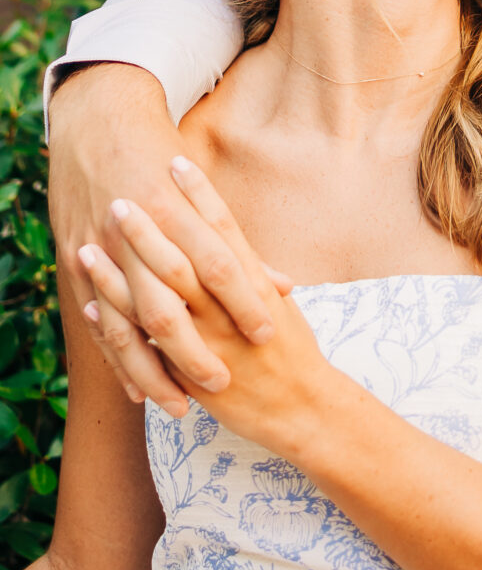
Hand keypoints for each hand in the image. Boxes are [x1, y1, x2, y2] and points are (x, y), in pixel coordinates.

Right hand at [49, 65, 290, 415]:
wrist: (101, 119)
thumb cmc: (162, 157)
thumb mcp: (204, 196)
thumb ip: (239, 246)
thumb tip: (284, 287)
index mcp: (179, 210)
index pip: (220, 264)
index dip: (244, 301)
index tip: (268, 334)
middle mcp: (141, 232)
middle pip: (172, 305)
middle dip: (197, 350)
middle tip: (227, 384)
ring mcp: (105, 248)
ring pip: (131, 325)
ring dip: (155, 370)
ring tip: (180, 407)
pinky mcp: (78, 259)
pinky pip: (99, 320)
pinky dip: (118, 356)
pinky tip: (137, 390)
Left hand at [79, 159, 328, 454]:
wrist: (304, 406)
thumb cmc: (295, 352)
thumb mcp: (278, 305)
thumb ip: (253, 275)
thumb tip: (235, 244)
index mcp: (255, 282)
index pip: (223, 227)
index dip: (199, 194)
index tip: (174, 163)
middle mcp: (229, 307)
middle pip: (183, 257)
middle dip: (148, 228)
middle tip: (118, 197)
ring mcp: (208, 340)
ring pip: (157, 300)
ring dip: (120, 274)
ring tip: (89, 247)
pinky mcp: (192, 372)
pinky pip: (148, 346)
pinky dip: (118, 325)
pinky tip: (92, 305)